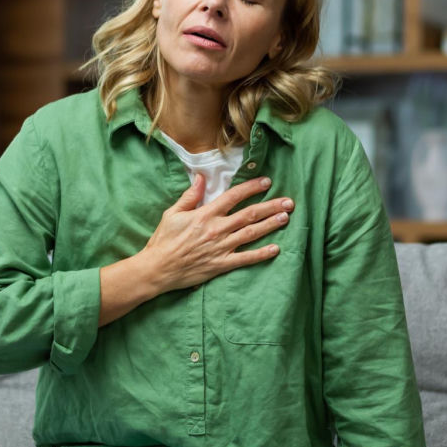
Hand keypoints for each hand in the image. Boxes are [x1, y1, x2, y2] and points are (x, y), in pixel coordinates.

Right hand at [139, 173, 294, 293]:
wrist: (157, 269)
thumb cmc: (163, 240)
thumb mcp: (173, 213)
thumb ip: (190, 196)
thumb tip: (202, 178)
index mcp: (205, 215)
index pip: (233, 197)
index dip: (251, 188)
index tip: (266, 182)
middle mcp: (216, 229)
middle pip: (249, 214)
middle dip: (271, 206)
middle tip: (289, 202)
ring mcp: (221, 248)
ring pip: (251, 233)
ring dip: (270, 225)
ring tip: (286, 218)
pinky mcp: (221, 265)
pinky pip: (246, 258)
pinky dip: (261, 254)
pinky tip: (276, 249)